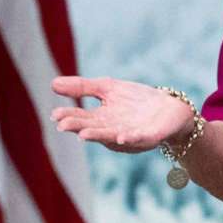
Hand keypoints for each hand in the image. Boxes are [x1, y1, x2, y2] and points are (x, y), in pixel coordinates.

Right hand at [49, 75, 190, 153]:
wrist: (170, 109)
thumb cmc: (136, 101)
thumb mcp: (108, 88)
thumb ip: (83, 87)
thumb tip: (52, 84)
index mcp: (101, 120)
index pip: (81, 118)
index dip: (68, 117)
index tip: (55, 114)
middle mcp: (112, 131)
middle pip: (92, 129)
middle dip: (78, 127)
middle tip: (62, 125)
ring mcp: (130, 136)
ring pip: (111, 137)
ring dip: (97, 136)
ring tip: (83, 134)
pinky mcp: (149, 137)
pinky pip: (137, 139)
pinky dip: (128, 138)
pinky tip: (121, 137)